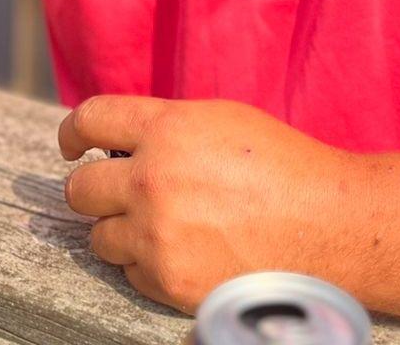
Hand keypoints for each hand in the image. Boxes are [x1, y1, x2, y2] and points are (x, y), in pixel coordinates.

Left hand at [59, 96, 355, 312]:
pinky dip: (147, 262)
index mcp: (166, 129)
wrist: (326, 222)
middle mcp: (151, 181)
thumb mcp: (219, 119)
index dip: (73, 132)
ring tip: (160, 223)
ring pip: (98, 236)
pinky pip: (130, 271)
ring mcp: (157, 235)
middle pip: (78, 188)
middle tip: (115, 189)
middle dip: (93, 187)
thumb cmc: (280, 163)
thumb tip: (120, 141)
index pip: (89, 120)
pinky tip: (184, 248)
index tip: (73, 143)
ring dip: (120, 229)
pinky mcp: (168, 281)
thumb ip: (165, 126)